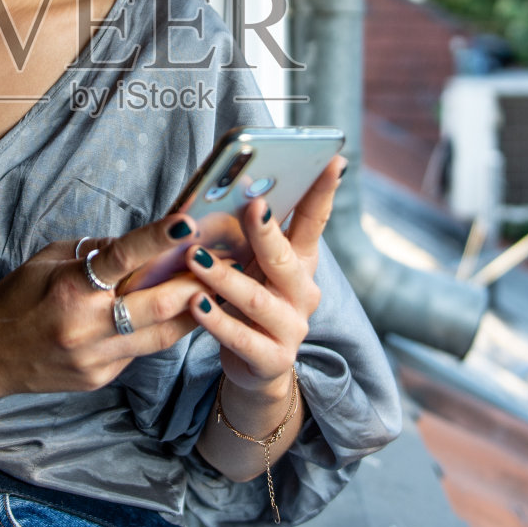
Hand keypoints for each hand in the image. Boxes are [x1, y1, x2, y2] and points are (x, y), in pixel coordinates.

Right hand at [0, 212, 206, 404]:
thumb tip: (139, 244)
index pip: (121, 259)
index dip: (157, 240)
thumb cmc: (16, 299)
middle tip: (225, 264)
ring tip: (219, 290)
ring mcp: (95, 357)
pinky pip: (142, 352)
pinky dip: (164, 332)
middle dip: (196, 283)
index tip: (187, 223)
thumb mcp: (48, 260)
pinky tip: (182, 316)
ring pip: (161, 334)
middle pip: (156, 305)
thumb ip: (95, 252)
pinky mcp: (101, 378)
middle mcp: (86, 325)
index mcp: (70, 287)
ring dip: (193, 311)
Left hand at [185, 155, 345, 394]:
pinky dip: (217, 321)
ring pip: (258, 299)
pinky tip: (196, 305)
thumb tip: (236, 187)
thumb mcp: (255, 266)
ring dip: (224, 277)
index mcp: (301, 262)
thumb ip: (251, 236)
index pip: (315, 221)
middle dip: (267, 232)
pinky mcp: (273, 359)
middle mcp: (303, 293)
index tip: (333, 159)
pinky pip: (242, 339)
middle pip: (285, 259)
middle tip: (251, 205)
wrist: (256, 366)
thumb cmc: (250, 302)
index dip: (324, 191)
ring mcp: (292, 328)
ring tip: (194, 258)